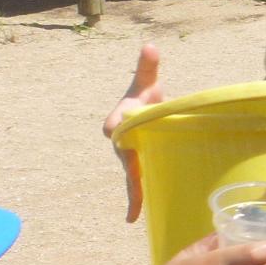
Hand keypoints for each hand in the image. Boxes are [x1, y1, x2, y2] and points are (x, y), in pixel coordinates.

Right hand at [105, 45, 165, 223]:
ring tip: (133, 214)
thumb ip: (147, 67)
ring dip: (133, 193)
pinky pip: (137, 184)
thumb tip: (150, 46)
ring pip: (131, 176)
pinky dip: (136, 199)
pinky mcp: (140, 165)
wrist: (147, 111)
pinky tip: (133, 218)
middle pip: (125, 157)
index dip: (118, 127)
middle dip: (130, 172)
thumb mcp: (147, 82)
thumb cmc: (146, 95)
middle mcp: (120, 142)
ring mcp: (129, 157)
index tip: (114, 130)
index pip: (115, 126)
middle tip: (135, 187)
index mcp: (118, 122)